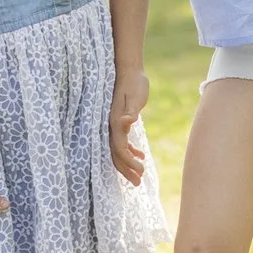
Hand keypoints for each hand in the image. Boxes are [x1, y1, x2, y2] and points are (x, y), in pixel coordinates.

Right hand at [109, 70, 150, 184]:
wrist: (128, 69)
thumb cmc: (133, 82)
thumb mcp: (135, 96)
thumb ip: (130, 111)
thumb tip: (128, 122)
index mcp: (114, 122)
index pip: (120, 149)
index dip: (128, 163)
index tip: (140, 173)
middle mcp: (111, 125)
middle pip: (116, 154)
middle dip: (126, 170)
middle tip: (138, 184)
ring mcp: (114, 124)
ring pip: (118, 150)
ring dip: (128, 164)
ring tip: (139, 176)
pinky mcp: (119, 121)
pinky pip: (122, 141)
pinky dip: (131, 151)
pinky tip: (141, 156)